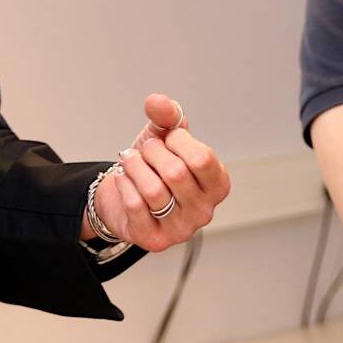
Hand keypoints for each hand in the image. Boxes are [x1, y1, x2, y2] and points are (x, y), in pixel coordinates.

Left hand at [88, 95, 230, 251]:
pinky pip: (135, 205)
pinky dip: (124, 185)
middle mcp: (205, 210)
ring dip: (134, 167)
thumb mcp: (163, 137)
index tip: (167, 138)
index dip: (177, 141)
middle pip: (176, 173)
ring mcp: (182, 229)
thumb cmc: (154, 167)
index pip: (202, 158)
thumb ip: (166, 116)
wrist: (126, 198)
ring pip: (153, 191)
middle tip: (145, 150)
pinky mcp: (155, 240)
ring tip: (130, 161)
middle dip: (152, 152)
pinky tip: (124, 179)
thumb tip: (157, 101)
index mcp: (218, 184)